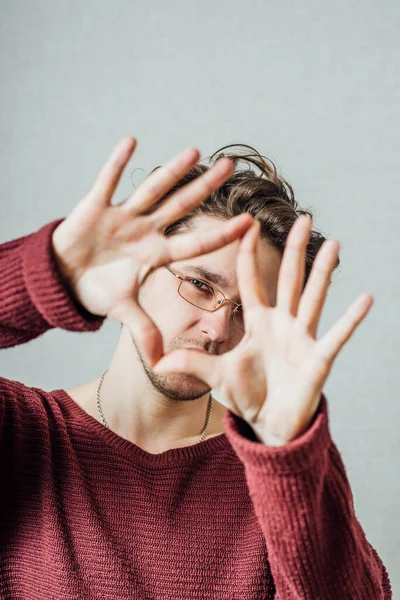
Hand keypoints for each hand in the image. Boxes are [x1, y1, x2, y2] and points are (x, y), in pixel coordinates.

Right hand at [52, 137, 253, 365]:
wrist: (65, 277)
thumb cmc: (97, 289)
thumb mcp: (121, 309)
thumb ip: (143, 329)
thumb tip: (159, 362)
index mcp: (155, 254)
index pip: (194, 243)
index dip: (221, 235)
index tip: (250, 224)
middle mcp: (144, 230)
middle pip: (181, 206)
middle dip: (205, 189)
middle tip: (232, 166)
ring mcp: (122, 216)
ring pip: (151, 190)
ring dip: (171, 172)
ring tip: (195, 152)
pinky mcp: (94, 206)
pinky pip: (107, 181)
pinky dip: (117, 164)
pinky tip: (132, 142)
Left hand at [153, 216, 373, 444]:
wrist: (270, 422)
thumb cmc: (247, 394)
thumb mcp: (216, 376)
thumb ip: (192, 364)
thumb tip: (157, 361)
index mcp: (257, 322)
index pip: (252, 282)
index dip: (250, 255)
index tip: (249, 225)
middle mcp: (282, 323)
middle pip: (289, 279)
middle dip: (295, 249)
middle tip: (303, 218)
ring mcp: (301, 338)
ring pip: (313, 298)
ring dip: (323, 272)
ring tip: (333, 245)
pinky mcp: (317, 359)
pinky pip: (336, 335)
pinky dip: (350, 319)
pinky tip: (365, 298)